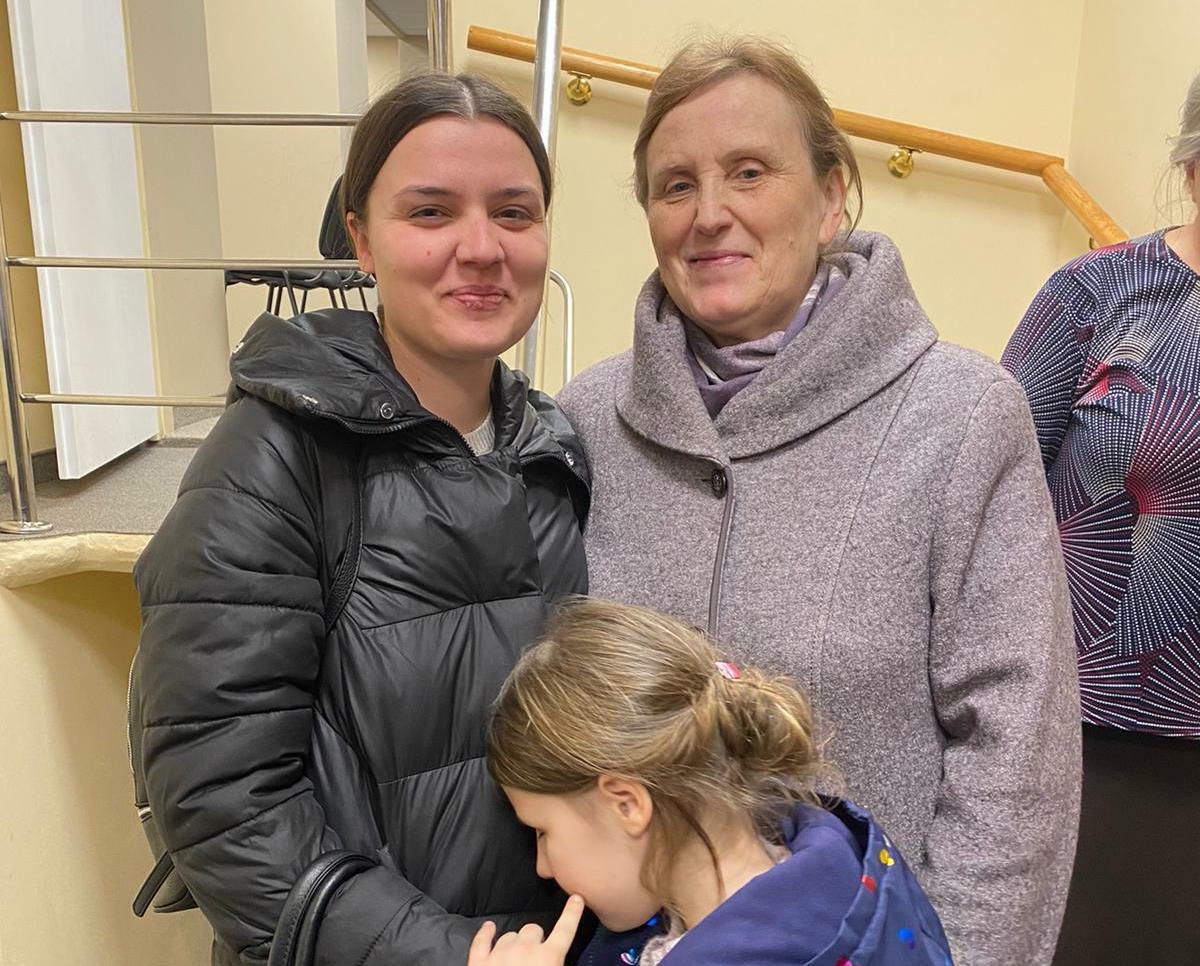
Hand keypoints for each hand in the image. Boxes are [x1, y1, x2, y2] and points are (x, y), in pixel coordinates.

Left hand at [467, 895, 584, 965]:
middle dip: (535, 939)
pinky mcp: (479, 961)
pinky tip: (488, 928)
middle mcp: (525, 949)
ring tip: (514, 959)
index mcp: (549, 958)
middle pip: (533, 929)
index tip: (576, 898)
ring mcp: (500, 953)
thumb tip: (557, 962)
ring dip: (514, 943)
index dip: (572, 913)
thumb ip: (557, 965)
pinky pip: (482, 940)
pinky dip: (485, 933)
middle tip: (535, 955)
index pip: (565, 930)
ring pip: (510, 935)